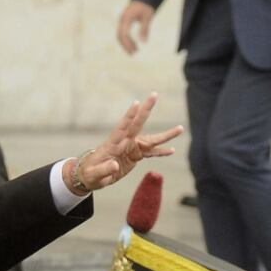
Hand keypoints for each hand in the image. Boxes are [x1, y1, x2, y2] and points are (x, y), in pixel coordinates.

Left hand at [65, 93, 183, 194]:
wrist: (91, 176)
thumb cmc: (90, 174)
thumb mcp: (94, 175)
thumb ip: (104, 170)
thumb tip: (114, 165)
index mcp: (113, 144)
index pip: (122, 127)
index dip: (129, 116)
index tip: (136, 103)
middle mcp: (124, 142)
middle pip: (138, 124)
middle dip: (146, 109)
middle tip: (154, 94)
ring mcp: (131, 147)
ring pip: (150, 140)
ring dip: (165, 135)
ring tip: (180, 129)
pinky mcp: (135, 155)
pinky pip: (151, 153)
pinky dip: (161, 152)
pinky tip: (172, 151)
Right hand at [117, 0, 155, 54]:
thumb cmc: (146, 7)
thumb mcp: (147, 18)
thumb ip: (145, 29)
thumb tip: (144, 42)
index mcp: (127, 18)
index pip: (124, 34)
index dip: (128, 43)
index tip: (134, 50)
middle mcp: (122, 20)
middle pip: (120, 36)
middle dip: (126, 46)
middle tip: (133, 54)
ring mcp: (121, 21)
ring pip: (120, 35)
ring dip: (126, 44)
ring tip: (135, 51)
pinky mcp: (123, 22)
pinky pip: (122, 33)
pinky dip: (126, 40)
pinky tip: (133, 45)